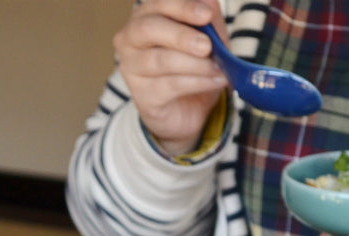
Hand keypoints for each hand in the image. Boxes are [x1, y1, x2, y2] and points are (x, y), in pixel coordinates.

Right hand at [113, 0, 228, 154]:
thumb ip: (207, 21)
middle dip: (181, 35)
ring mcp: (132, 69)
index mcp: (145, 16)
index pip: (159, 4)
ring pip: (160, 60)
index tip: (206, 14)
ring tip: (218, 68)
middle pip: (149, 29)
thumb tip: (209, 4)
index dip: (183, 7)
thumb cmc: (191, 68)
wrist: (185, 111)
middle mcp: (131, 39)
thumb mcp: (205, 40)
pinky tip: (215, 81)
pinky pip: (169, 86)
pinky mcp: (142, 96)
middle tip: (206, 46)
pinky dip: (197, 82)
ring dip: (194, 64)